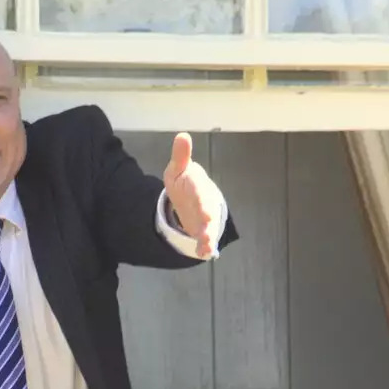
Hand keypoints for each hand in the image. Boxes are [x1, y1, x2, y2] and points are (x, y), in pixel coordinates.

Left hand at [161, 132, 225, 258]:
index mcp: (198, 186)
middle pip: (207, 209)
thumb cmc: (186, 182)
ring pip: (209, 226)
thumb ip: (181, 155)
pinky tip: (205, 253)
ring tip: (207, 244)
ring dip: (208, 235)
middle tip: (206, 219)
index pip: (200, 188)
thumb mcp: (179, 169)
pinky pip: (206, 239)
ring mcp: (206, 218)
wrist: (193, 199)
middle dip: (207, 215)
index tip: (202, 199)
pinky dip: (206, 246)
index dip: (201, 193)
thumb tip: (182, 135)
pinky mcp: (203, 230)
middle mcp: (205, 202)